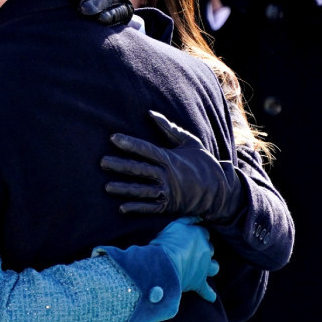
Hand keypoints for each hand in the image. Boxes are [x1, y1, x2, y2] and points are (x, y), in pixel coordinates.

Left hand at [102, 110, 243, 222]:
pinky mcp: (168, 206)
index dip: (129, 144)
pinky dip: (136, 208)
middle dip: (120, 166)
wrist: (220, 191)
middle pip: (139, 169)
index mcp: (170, 158)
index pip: (146, 150)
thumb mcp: (190, 142)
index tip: (114, 138)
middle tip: (102, 162)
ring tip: (107, 187)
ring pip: (141, 190)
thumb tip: (150, 113)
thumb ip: (169, 129)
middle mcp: (167, 176)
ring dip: (124, 189)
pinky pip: (150, 208)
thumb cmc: (203, 163)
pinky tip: (122, 208)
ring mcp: (167, 192)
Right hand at [150, 217, 218, 302]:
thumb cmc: (166, 243)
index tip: (191, 238)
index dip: (198, 236)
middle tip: (193, 251)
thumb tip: (199, 217)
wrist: (164, 265)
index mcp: (199, 235)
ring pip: (214, 267)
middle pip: (209, 249)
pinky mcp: (199, 282)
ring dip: (210, 267)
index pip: (204, 233)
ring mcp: (204, 268)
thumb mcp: (175, 225)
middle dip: (204, 250)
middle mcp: (205, 250)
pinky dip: (208, 294)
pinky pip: (206, 290)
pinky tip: (210, 297)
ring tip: (205, 269)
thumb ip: (188, 220)